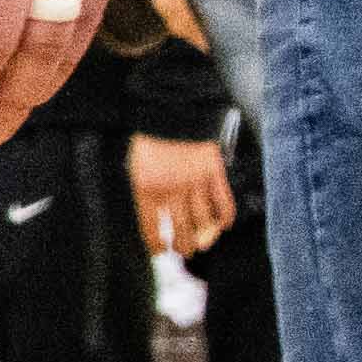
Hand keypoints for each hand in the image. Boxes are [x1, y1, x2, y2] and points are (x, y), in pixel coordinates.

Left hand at [129, 132, 238, 258]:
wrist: (172, 110)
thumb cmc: (152, 138)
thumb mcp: (136, 165)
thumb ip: (145, 189)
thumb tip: (156, 214)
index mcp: (146, 188)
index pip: (150, 225)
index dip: (155, 242)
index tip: (159, 252)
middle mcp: (171, 190)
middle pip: (181, 229)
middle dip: (184, 245)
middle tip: (185, 252)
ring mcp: (195, 182)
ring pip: (203, 221)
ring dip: (204, 236)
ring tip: (203, 243)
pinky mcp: (214, 172)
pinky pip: (223, 202)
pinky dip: (225, 216)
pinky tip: (223, 224)